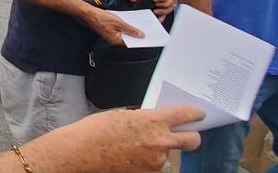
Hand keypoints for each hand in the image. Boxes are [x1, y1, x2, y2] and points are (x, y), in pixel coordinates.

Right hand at [42, 106, 202, 171]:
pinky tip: (132, 155)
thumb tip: (153, 118)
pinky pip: (156, 165)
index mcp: (152, 121)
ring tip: (139, 146)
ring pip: (170, 154)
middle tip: (184, 133)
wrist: (81, 153)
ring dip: (161, 149)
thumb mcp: (121, 114)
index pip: (186, 114)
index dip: (195, 113)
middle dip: (191, 135)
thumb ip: (143, 116)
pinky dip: (148, 160)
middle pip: (192, 140)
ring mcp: (156, 161)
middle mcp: (160, 142)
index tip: (197, 114)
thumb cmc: (95, 132)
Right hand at [84, 6, 142, 45]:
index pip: (131, 43)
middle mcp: (113, 40)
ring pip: (124, 34)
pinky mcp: (110, 31)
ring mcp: (111, 36)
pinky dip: (125, 27)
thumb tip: (140, 35)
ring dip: (130, 30)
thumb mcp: (119, 23)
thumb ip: (130, 29)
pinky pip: (120, 31)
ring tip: (136, 24)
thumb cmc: (100, 18)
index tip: (147, 37)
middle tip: (143, 29)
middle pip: (128, 39)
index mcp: (116, 41)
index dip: (139, 40)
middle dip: (136, 34)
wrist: (89, 13)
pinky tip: (127, 22)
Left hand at [129, 0, 175, 17]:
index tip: (155, 0)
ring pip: (171, 6)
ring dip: (164, 11)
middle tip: (155, 7)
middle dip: (164, 5)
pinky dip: (163, 16)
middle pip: (171, 0)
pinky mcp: (162, 8)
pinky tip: (157, 18)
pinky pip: (167, 13)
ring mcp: (163, 1)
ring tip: (155, 12)